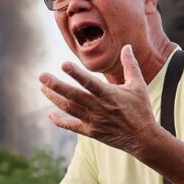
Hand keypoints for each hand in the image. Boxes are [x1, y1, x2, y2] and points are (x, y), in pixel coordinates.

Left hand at [39, 44, 161, 156]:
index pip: (89, 82)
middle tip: (41, 76)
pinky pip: (72, 126)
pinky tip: (50, 115)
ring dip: (54, 98)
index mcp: (109, 94)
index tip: (63, 64)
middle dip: (55, 85)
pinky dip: (60, 122)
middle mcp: (98, 107)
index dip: (76, 74)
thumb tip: (126, 46)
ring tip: (42, 88)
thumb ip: (130, 65)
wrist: (143, 138)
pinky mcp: (91, 132)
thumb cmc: (140, 109)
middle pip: (72, 95)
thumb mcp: (138, 85)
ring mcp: (93, 120)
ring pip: (69, 108)